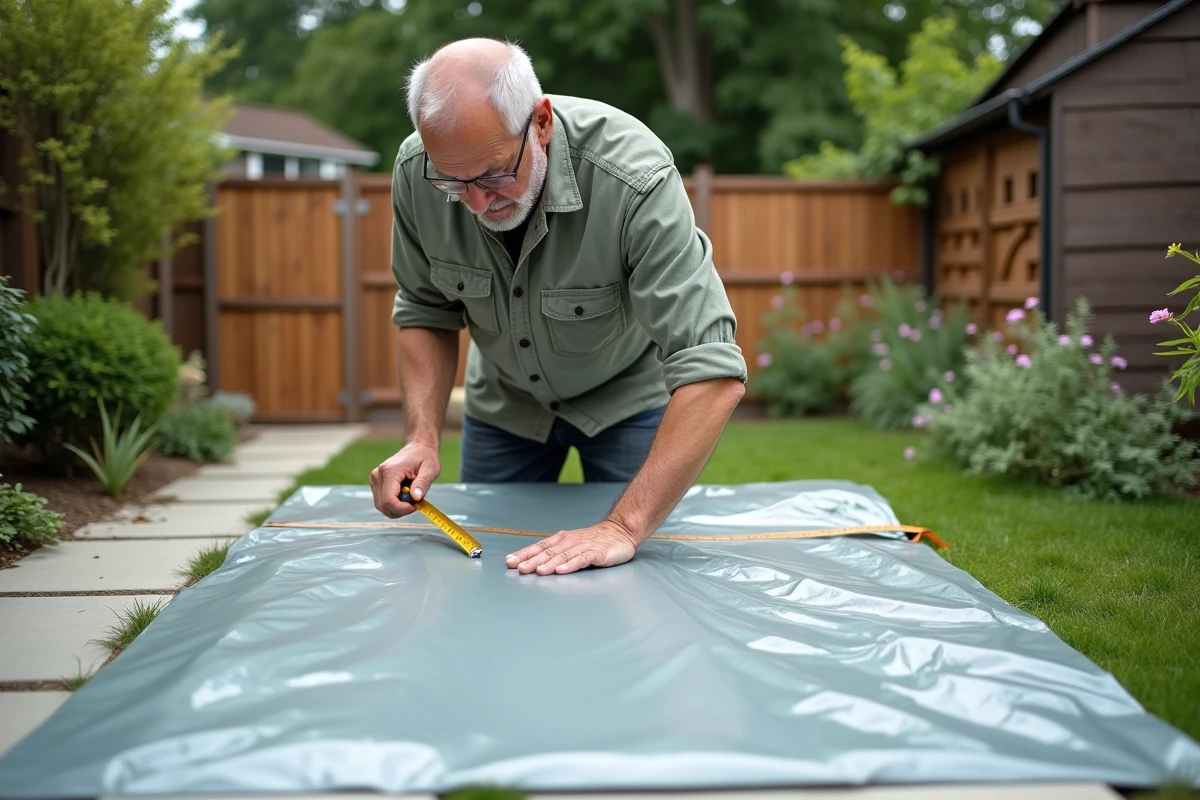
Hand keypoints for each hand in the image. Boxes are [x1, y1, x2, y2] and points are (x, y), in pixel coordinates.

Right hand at [369, 441, 439, 517]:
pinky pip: (383, 501)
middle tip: (415, 502)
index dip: (402, 509)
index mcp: (389, 471)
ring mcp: (375, 479)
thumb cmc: (425, 457)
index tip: (416, 505)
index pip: (388, 501)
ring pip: (382, 506)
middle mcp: (378, 475)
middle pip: (383, 506)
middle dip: (400, 510)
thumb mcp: (430, 469)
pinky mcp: (377, 483)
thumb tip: (416, 497)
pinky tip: (405, 495)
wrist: (418, 447)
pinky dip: (395, 504)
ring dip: (398, 508)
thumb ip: (423, 483)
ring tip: (411, 496)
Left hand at [505, 519, 640, 574]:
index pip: (540, 546)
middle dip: (532, 560)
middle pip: (548, 552)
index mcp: (562, 539)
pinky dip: (571, 565)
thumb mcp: (572, 544)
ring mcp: (583, 547)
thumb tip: (534, 563)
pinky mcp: (597, 553)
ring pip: (563, 556)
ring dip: (549, 564)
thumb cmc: (595, 540)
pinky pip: (582, 559)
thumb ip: (556, 552)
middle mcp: (570, 541)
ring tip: (537, 571)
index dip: (524, 553)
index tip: (510, 561)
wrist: (621, 531)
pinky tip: (561, 570)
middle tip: (519, 569)